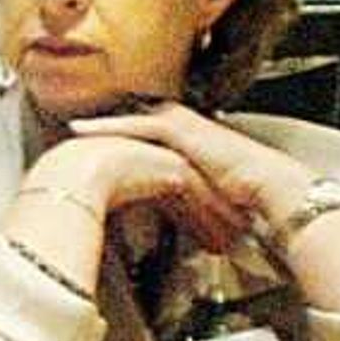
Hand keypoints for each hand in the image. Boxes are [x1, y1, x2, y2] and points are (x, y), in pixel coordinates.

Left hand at [62, 106, 303, 246]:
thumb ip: (177, 203)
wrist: (268, 189)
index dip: (117, 142)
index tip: (91, 150)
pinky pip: (137, 125)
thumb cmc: (243, 200)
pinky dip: (110, 126)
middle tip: (72, 133)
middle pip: (134, 124)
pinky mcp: (181, 130)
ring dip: (101, 125)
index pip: (145, 138)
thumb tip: (159, 220)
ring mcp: (183, 126)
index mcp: (188, 145)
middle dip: (105, 129)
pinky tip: (84, 129)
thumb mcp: (199, 200)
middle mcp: (184, 129)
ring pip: (131, 121)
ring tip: (71, 130)